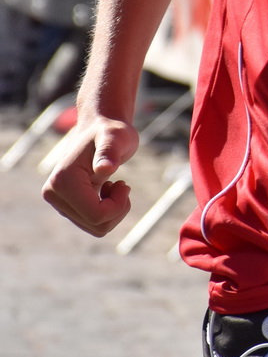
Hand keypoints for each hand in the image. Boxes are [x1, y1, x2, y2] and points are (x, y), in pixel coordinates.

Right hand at [42, 113, 138, 236]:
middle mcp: (53, 194)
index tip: (125, 184)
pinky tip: (106, 190)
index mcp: (62, 181)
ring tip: (114, 185)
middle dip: (117, 209)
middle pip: (97, 225)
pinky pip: (93, 224)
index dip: (119, 205)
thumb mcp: (117, 137)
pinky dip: (107, 211)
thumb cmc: (111, 131)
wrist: (99, 128)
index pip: (96, 215)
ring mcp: (57, 202)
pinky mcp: (65, 206)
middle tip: (121, 184)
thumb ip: (110, 151)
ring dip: (113, 211)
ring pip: (96, 228)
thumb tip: (104, 168)